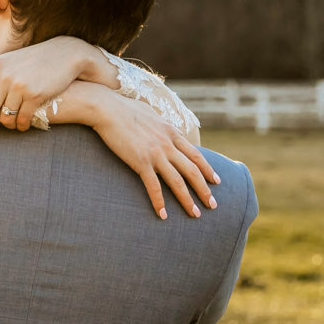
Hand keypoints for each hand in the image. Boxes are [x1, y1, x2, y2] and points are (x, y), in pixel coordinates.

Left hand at [0, 36, 104, 130]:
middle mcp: (3, 75)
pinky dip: (21, 126)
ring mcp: (19, 85)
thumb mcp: (10, 59)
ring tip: (13, 124)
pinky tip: (24, 124)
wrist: (65, 54)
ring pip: (5, 118)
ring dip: (8, 126)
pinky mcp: (35, 95)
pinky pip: (22, 120)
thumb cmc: (34, 59)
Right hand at [68, 84, 219, 219]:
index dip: (208, 169)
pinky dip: (159, 202)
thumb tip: (164, 130)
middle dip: (205, 190)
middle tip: (213, 205)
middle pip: (193, 171)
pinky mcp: (141, 162)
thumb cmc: (124, 109)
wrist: (107, 109)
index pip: (196, 155)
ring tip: (196, 214)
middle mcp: (168, 144)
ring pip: (178, 181)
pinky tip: (162, 215)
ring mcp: (156, 154)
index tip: (217, 181)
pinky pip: (153, 186)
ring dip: (188, 200)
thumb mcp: (151, 115)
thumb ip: (161, 126)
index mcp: (172, 133)